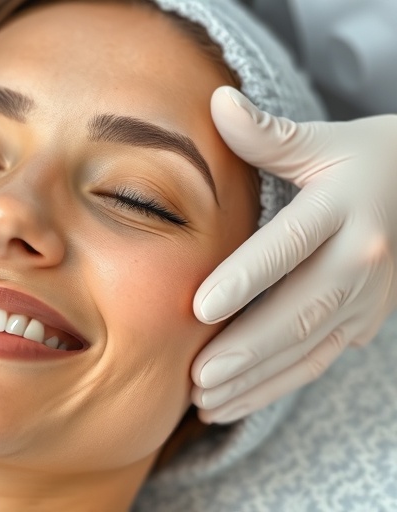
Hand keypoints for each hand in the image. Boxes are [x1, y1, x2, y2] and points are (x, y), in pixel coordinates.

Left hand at [190, 86, 396, 423]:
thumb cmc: (364, 161)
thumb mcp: (324, 141)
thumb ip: (269, 135)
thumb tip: (217, 102)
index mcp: (346, 207)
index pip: (290, 246)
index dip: (245, 278)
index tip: (199, 308)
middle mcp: (362, 258)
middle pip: (300, 310)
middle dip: (247, 348)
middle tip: (196, 377)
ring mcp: (368, 298)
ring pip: (307, 346)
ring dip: (256, 379)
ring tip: (205, 401)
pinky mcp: (364, 323)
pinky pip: (316, 361)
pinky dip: (275, 385)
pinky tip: (234, 404)